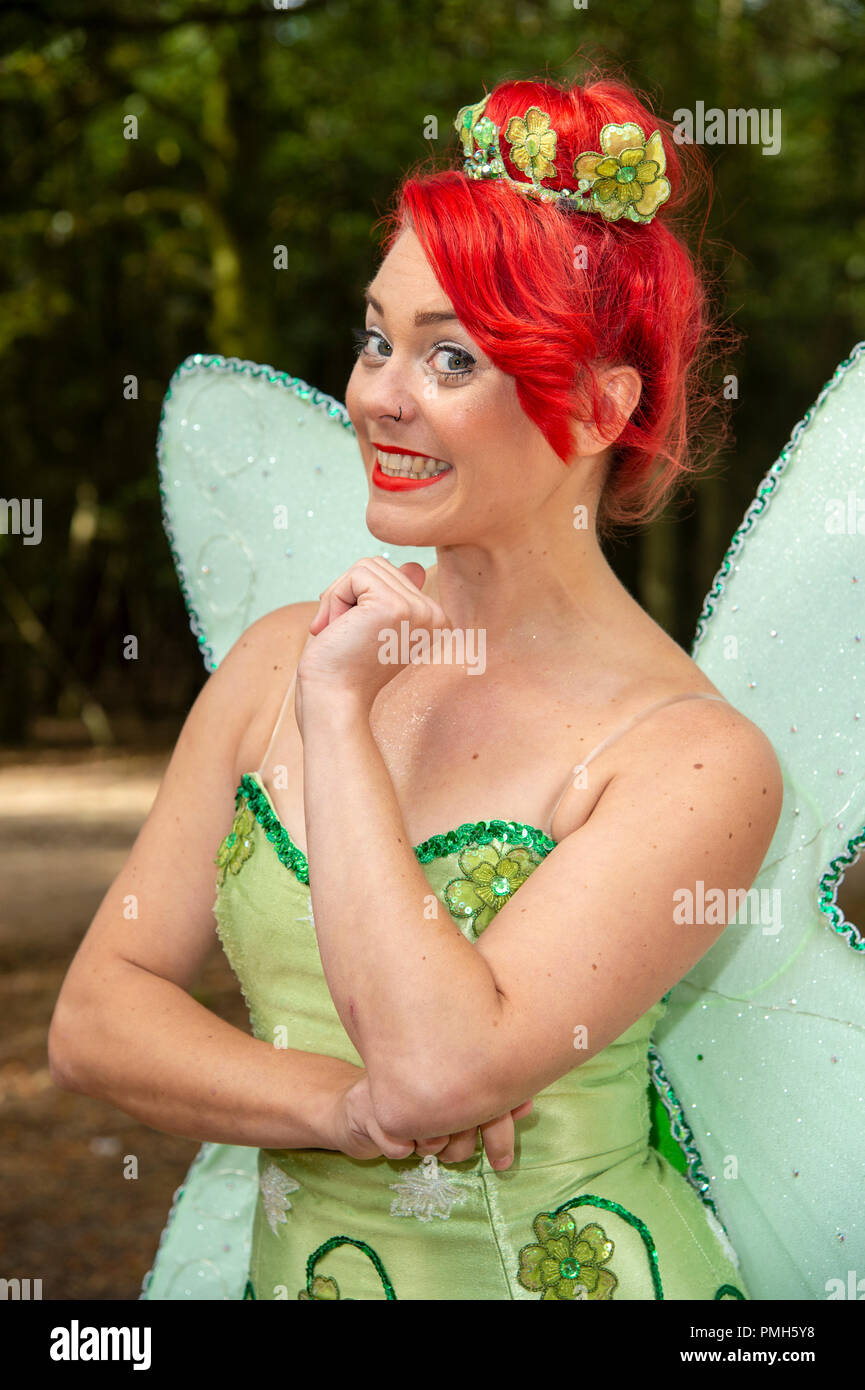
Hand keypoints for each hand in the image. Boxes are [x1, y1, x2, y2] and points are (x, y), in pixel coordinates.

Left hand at [295, 557, 448, 716]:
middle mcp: (434, 615)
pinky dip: (334, 600)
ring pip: (365, 567)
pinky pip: (354, 575)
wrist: (333, 701)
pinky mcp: (393, 606)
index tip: (354, 635)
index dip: (359, 598)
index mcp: (434, 620)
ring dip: (338, 598)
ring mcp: (417, 610)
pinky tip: (338, 629)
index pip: (391, 575)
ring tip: (342, 633)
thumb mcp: (373, 623)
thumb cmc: (343, 668)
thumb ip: (395, 594)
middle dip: (346, 595)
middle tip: (343, 635)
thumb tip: (416, 566)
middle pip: (378, 566)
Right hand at [332, 1072, 532, 1170]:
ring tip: (422, 1137)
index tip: (501, 1162)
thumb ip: (488, 1104)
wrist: (350, 1107)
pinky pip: (402, 1148)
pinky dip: (400, 1149)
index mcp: (448, 1066)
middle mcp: (424, 1070)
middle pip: (463, 1121)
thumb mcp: (448, 1106)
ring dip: (430, 1147)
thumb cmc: (410, 1104)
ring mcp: (394, 1089)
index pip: (485, 1100)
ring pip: (434, 1140)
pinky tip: (397, 1138)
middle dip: (462, 1146)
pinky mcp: (366, 1109)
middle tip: (453, 1152)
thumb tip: (527, 1106)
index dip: (500, 1133)